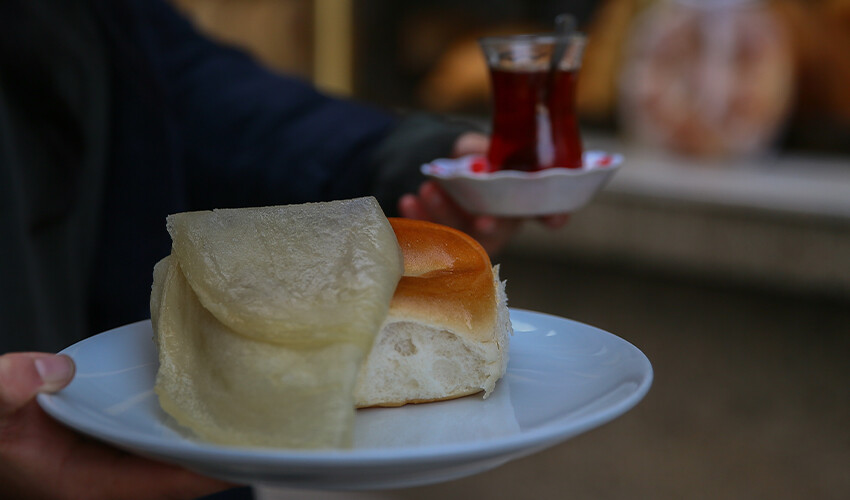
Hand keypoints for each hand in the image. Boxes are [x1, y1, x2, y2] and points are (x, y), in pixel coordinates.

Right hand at [0, 352, 231, 499]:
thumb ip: (12, 386)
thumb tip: (55, 369)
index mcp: (87, 485)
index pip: (166, 483)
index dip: (210, 471)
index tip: (250, 454)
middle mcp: (108, 486)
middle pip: (183, 478)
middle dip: (223, 459)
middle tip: (269, 430)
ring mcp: (113, 472)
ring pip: (175, 465)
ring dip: (208, 446)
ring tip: (253, 418)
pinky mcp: (113, 455)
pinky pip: (160, 450)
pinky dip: (185, 433)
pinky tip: (208, 406)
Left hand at [398, 132, 569, 255]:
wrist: (438, 172)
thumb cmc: (471, 159)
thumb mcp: (478, 148)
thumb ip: (481, 151)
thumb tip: (480, 163)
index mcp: (522, 198)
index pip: (550, 211)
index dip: (555, 216)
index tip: (555, 219)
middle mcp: (502, 223)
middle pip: (500, 229)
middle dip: (491, 226)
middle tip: (482, 219)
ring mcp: (471, 236)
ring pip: (464, 236)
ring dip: (447, 216)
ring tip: (427, 189)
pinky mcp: (444, 241)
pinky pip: (432, 235)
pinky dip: (419, 219)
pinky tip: (408, 202)